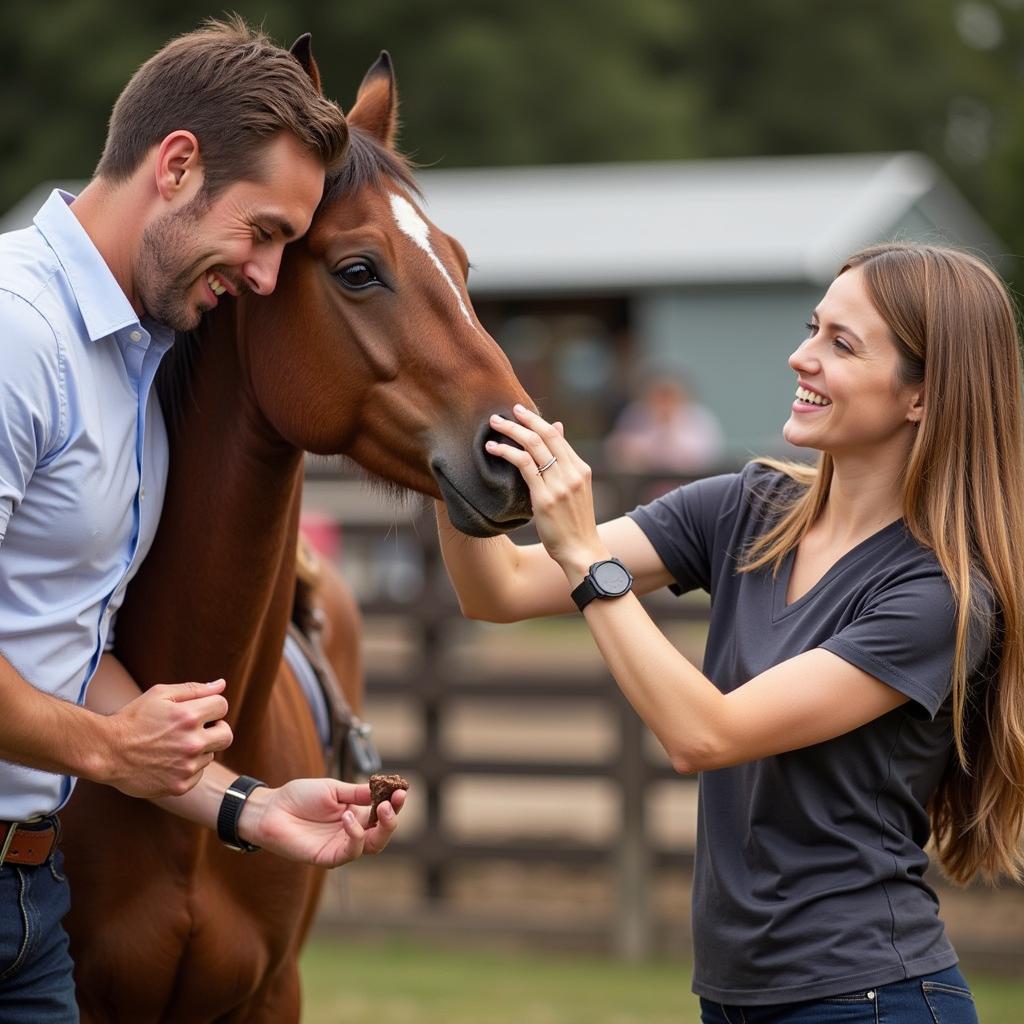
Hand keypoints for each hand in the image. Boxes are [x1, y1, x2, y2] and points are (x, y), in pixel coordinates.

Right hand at [100, 680, 232, 797]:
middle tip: (197, 729)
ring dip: (198, 749)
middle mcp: (192, 743)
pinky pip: (198, 774)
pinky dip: (188, 768)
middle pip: (226, 734)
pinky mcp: (180, 786)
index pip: (222, 706)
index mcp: (189, 717)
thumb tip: (221, 684)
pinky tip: (167, 761)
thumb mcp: (160, 695)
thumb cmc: (133, 719)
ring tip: (171, 746)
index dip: (211, 706)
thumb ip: (194, 689)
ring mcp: (187, 767)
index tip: (199, 711)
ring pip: (210, 754)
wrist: (106, 752)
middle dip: (216, 729)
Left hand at [239, 778, 405, 867]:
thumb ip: (357, 793)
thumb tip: (384, 790)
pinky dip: (355, 835)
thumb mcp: (334, 789)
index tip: (402, 790)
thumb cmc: (300, 797)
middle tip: (393, 802)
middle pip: (382, 834)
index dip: (394, 804)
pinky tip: (348, 819)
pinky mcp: (328, 858)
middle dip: (392, 818)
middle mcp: (351, 833)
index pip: (382, 814)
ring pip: (372, 846)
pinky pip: (350, 853)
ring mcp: (340, 846)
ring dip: (380, 827)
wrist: (271, 809)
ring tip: (378, 808)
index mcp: (355, 814)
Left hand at [486, 405, 608, 578]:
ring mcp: (560, 484)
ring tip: (494, 425)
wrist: (582, 551)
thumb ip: (565, 462)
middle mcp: (572, 473)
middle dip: (524, 419)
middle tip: (504, 412)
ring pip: (533, 446)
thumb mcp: (576, 490)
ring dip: (511, 431)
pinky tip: (493, 449)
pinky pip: (523, 465)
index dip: (537, 421)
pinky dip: (506, 453)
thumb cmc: (575, 524)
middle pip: (545, 435)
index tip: (521, 413)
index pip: (557, 437)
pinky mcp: (545, 497)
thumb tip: (557, 428)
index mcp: (581, 469)